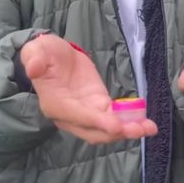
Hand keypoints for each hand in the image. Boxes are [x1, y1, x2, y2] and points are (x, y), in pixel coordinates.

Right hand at [21, 35, 157, 142]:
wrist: (51, 55)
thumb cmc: (43, 53)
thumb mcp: (37, 50)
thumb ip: (35, 59)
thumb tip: (34, 67)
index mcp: (56, 104)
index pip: (78, 116)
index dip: (97, 121)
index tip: (116, 125)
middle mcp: (71, 115)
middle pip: (95, 130)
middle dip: (118, 131)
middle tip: (140, 129)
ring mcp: (86, 112)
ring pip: (108, 128)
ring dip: (128, 130)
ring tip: (149, 128)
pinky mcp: (98, 105)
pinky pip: (115, 117)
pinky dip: (130, 121)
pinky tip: (146, 122)